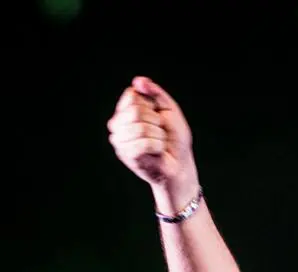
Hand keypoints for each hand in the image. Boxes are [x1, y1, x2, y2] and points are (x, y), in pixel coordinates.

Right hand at [107, 76, 199, 205]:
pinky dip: (157, 147)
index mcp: (125, 111)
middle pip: (135, 111)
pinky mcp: (126, 155)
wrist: (180, 164)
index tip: (158, 116)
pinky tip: (157, 152)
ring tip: (159, 143)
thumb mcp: (169, 109)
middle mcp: (117, 124)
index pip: (132, 95)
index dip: (152, 105)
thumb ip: (155, 92)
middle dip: (156, 121)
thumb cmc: (175, 138)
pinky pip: (143, 143)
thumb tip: (137, 81)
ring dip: (158, 136)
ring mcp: (119, 140)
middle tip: (160, 132)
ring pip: (140, 127)